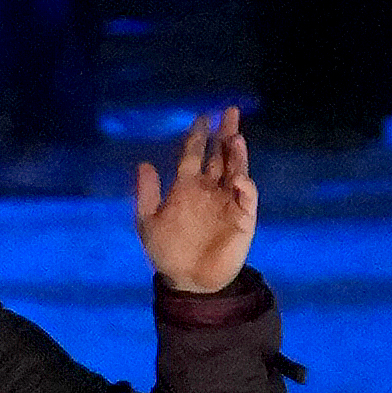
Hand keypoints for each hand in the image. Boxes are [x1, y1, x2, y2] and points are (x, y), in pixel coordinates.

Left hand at [132, 105, 257, 295]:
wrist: (187, 281)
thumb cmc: (167, 251)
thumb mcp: (148, 222)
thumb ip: (146, 194)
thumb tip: (144, 163)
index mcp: (187, 187)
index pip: (193, 154)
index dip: (197, 135)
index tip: (201, 117)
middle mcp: (210, 189)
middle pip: (220, 155)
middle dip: (225, 133)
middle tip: (230, 111)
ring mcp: (227, 202)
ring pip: (235, 171)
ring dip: (237, 155)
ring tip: (235, 137)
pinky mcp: (243, 219)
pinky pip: (246, 199)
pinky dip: (245, 188)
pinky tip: (239, 179)